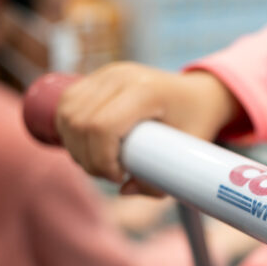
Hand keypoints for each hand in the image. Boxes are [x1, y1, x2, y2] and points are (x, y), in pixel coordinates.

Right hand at [55, 62, 242, 194]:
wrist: (199, 93)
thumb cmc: (197, 122)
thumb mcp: (189, 153)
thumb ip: (161, 181)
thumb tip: (125, 191)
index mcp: (146, 91)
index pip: (102, 126)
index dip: (102, 159)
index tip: (119, 176)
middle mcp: (121, 76)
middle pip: (80, 122)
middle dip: (87, 158)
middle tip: (110, 175)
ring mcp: (106, 74)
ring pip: (67, 113)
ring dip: (75, 146)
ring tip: (99, 163)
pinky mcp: (97, 78)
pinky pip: (67, 104)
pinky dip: (69, 131)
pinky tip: (86, 147)